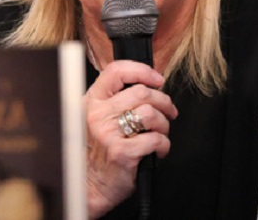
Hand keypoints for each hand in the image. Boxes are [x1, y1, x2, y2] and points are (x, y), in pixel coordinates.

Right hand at [82, 60, 177, 218]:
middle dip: (163, 101)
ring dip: (164, 123)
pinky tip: (158, 149)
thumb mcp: (96, 118)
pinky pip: (155, 139)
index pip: (116, 71)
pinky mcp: (122, 152)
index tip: (156, 79)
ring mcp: (109, 133)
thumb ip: (114, 100)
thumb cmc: (97, 151)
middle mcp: (98, 115)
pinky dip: (163, 144)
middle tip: (168, 111)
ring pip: (150, 113)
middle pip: (141, 92)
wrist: (89, 185)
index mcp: (92, 101)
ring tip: (161, 132)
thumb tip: (148, 85)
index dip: (141, 71)